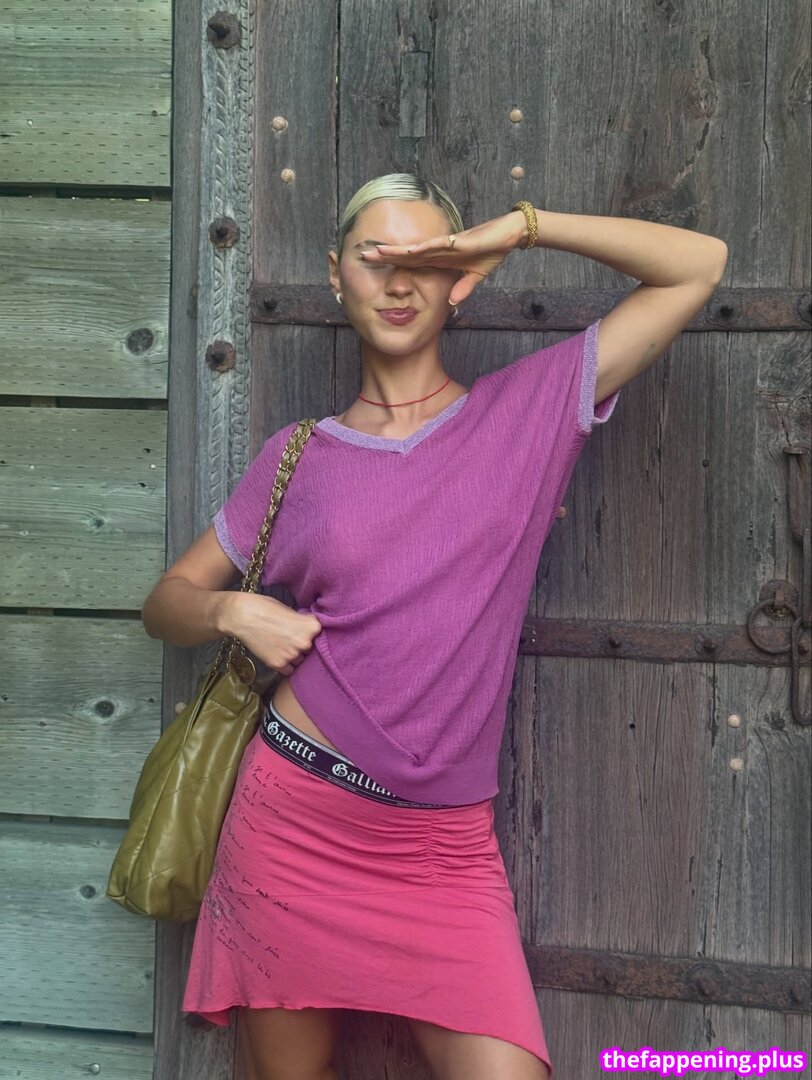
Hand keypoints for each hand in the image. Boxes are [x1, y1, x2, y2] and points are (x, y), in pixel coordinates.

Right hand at [222, 593, 321, 675]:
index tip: (304, 630)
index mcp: (312, 628)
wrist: (241, 616)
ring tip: (280, 643)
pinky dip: (285, 664)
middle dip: (303, 645)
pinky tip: (276, 652)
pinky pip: (289, 670)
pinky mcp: (278, 664)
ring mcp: (292, 656)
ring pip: (300, 660)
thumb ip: (303, 623)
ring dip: (294, 655)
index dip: (310, 633)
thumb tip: (311, 630)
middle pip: (311, 649)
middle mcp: (305, 643)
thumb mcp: (291, 610)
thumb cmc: (265, 607)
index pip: (320, 635)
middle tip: (289, 636)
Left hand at [360, 211, 526, 304]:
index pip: (411, 262)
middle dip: (385, 255)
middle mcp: (438, 250)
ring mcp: (446, 245)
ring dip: (397, 251)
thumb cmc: (491, 251)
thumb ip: (462, 289)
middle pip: (406, 254)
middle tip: (362, 255)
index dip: (392, 264)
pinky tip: (407, 250)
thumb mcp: (475, 276)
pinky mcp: (457, 242)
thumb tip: (451, 303)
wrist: (509, 236)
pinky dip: (422, 249)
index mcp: (440, 259)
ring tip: (377, 252)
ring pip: (416, 249)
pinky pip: (436, 246)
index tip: (375, 266)